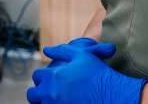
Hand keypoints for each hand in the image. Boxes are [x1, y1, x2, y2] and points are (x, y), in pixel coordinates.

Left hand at [26, 40, 146, 103]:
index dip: (44, 77)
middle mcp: (51, 93)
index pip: (37, 76)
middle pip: (33, 95)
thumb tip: (46, 50)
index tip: (51, 79)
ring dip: (45, 101)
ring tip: (55, 99)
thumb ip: (61, 51)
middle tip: (49, 92)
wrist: (115, 95)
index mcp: (53, 76)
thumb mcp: (82, 56)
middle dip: (39, 92)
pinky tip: (62, 103)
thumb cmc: (99, 74)